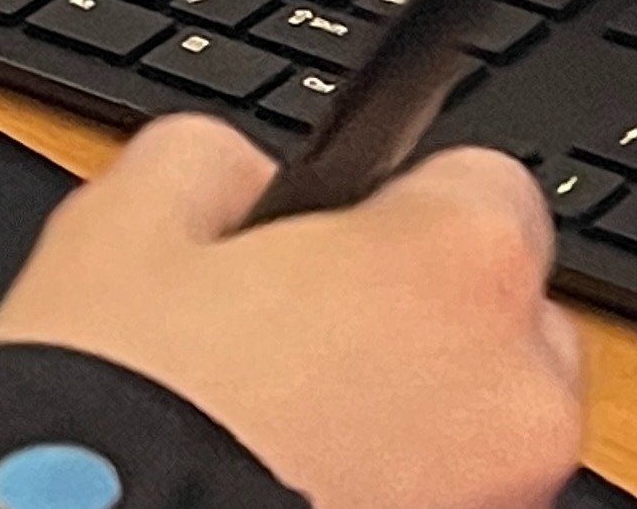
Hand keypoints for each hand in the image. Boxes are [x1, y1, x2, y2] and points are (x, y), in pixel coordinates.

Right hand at [0, 116, 583, 508]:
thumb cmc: (118, 422)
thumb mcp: (121, 223)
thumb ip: (213, 162)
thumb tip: (239, 178)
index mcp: (459, 259)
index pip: (483, 189)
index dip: (393, 214)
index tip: (332, 246)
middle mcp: (518, 388)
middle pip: (500, 319)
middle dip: (415, 323)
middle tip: (296, 348)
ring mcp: (509, 497)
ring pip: (478, 429)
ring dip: (412, 422)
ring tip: (282, 437)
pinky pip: (452, 502)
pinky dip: (397, 494)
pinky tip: (295, 491)